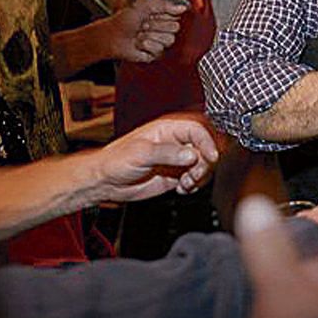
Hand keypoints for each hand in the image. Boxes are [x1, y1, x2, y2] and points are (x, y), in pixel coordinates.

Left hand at [93, 116, 219, 201]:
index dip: (208, 143)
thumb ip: (168, 153)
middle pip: (206, 147)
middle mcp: (176, 142)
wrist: (107, 182)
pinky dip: (195, 185)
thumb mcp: (141, 153)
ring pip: (204, 164)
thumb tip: (191, 154)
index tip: (210, 158)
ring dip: (200, 176)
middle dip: (205, 163)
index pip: (198, 130)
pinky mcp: (177, 174)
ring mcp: (177, 159)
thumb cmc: (116, 161)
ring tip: (186, 183)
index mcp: (168, 129)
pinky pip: (197, 178)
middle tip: (194, 174)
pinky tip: (182, 188)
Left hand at [108, 0, 186, 62]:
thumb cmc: (123, 20)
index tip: (152, 15)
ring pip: (169, 40)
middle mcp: (162, 28)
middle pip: (175, 29)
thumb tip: (182, 7)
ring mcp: (159, 41)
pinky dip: (147, 46)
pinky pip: (160, 51)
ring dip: (151, 36)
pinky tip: (139, 44)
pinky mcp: (155, 53)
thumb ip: (165, 4)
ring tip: (140, 34)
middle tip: (144, 25)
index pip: (177, 16)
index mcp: (161, 15)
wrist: (112, 37)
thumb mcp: (143, 5)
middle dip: (157, 26)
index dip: (165, 16)